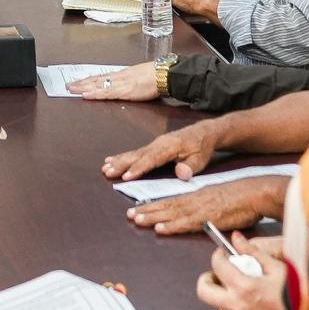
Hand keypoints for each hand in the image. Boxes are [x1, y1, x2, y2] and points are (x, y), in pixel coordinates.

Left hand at [71, 63, 160, 101]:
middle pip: (96, 80)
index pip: (102, 77)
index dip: (89, 80)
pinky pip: (105, 93)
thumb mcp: (140, 76)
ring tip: (71, 90)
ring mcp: (120, 83)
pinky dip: (94, 94)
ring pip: (97, 85)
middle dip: (81, 83)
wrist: (165, 74)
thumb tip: (127, 84)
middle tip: (68, 86)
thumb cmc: (156, 75)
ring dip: (83, 87)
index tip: (79, 81)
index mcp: (122, 74)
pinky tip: (85, 95)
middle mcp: (118, 77)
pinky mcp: (124, 91)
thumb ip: (131, 81)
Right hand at [101, 120, 219, 181]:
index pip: (152, 158)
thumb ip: (191, 167)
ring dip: (119, 160)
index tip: (126, 176)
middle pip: (138, 155)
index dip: (139, 168)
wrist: (203, 132)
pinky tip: (112, 160)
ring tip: (105, 167)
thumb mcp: (201, 159)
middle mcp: (158, 143)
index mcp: (170, 146)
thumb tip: (181, 173)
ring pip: (134, 153)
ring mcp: (154, 143)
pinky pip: (136, 152)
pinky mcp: (152, 146)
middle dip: (122, 164)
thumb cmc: (201, 147)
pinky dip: (123, 156)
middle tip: (107, 171)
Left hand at [128, 176, 280, 235]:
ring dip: (153, 217)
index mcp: (198, 196)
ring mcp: (201, 209)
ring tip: (137, 219)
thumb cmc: (243, 199)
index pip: (171, 201)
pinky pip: (187, 223)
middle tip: (130, 215)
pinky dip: (172, 226)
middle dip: (147, 211)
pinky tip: (160, 229)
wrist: (257, 193)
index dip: (154, 205)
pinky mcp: (209, 218)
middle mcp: (196, 200)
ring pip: (172, 213)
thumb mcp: (220, 200)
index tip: (139, 209)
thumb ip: (207, 209)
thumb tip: (200, 218)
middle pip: (167, 206)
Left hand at [197, 249, 295, 309]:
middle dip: (208, 279)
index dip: (219, 256)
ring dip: (225, 297)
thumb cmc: (299, 296)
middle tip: (219, 275)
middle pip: (203, 291)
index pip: (217, 265)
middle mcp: (236, 308)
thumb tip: (237, 238)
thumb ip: (253, 252)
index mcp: (244, 287)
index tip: (223, 255)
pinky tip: (253, 309)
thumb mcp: (278, 268)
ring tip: (243, 292)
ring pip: (218, 307)